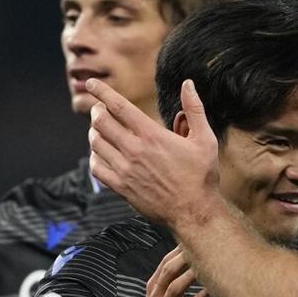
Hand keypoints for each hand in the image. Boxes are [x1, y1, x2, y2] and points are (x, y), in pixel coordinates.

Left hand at [87, 79, 221, 226]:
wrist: (194, 212)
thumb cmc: (201, 176)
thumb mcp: (205, 139)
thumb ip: (195, 109)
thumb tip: (188, 84)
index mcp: (152, 135)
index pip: (118, 106)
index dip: (101, 91)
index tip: (92, 84)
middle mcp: (134, 150)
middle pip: (101, 122)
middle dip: (97, 111)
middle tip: (100, 109)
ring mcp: (125, 170)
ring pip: (95, 143)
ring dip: (94, 132)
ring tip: (99, 130)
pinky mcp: (121, 187)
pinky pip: (96, 168)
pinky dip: (94, 157)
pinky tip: (101, 154)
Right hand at [143, 246, 208, 296]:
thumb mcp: (164, 295)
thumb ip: (174, 277)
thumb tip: (192, 255)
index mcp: (154, 287)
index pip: (165, 263)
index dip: (179, 250)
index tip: (196, 238)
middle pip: (168, 272)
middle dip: (184, 258)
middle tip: (203, 247)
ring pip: (174, 290)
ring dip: (190, 277)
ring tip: (205, 267)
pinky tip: (208, 293)